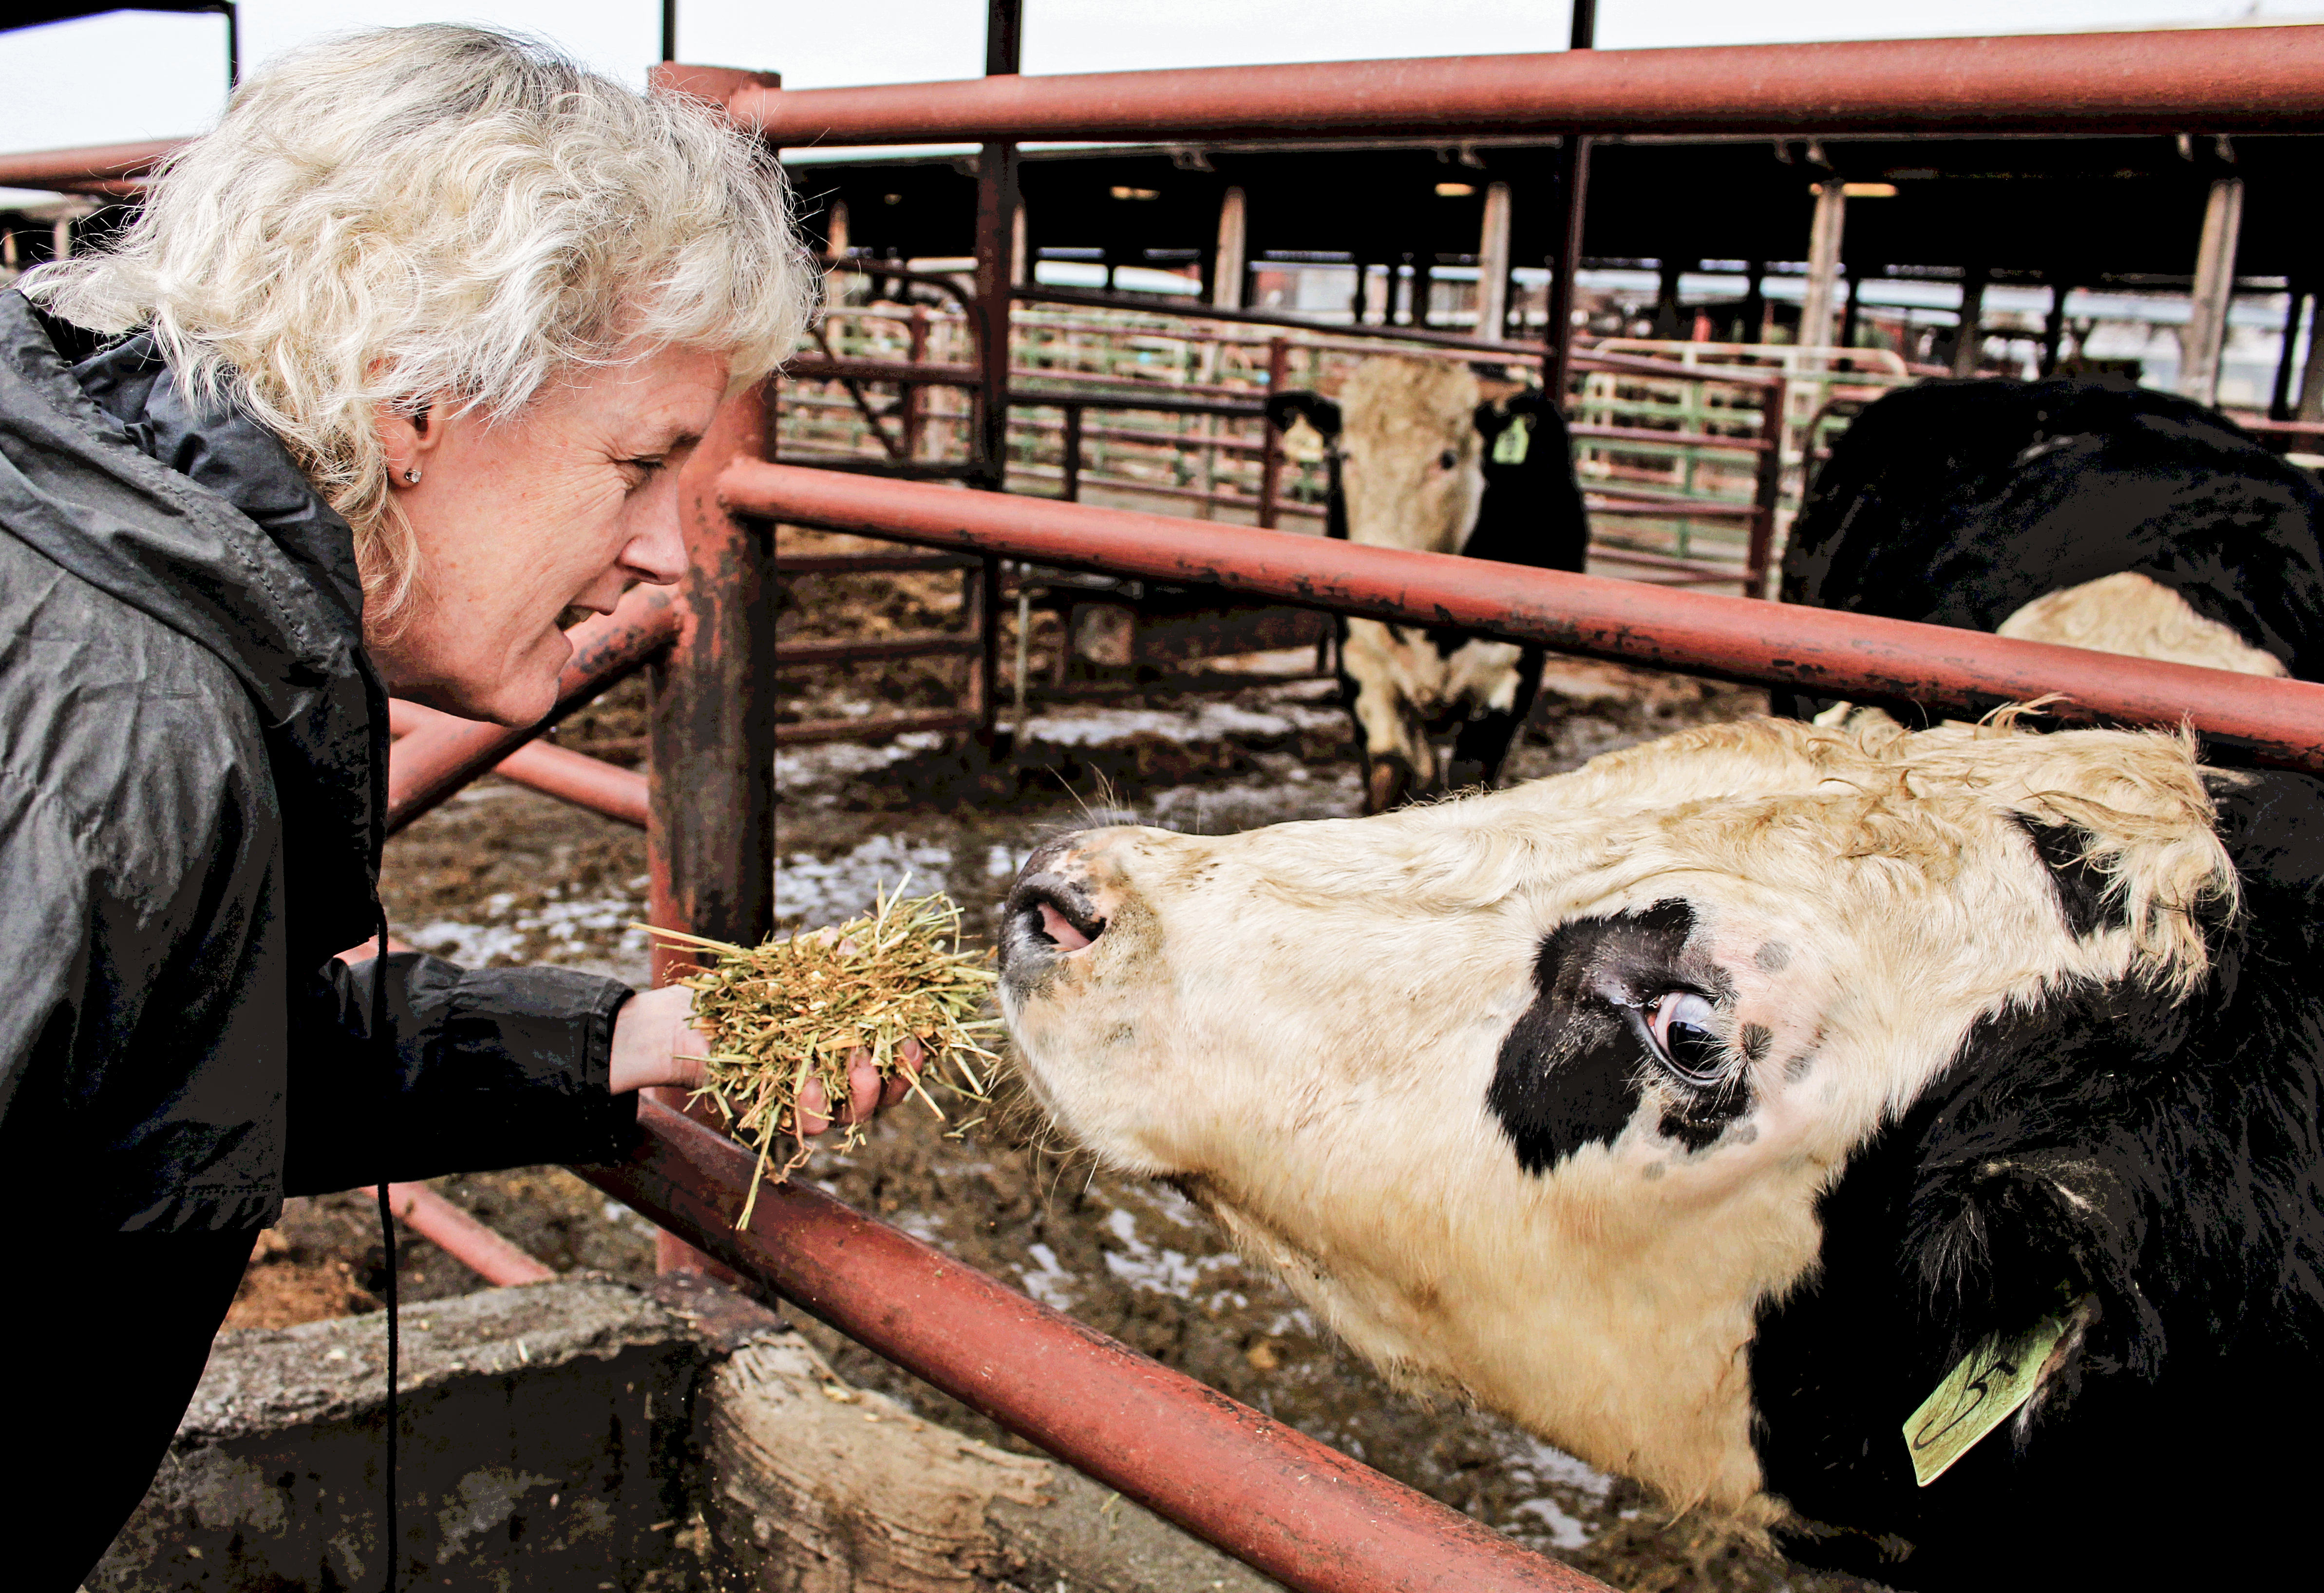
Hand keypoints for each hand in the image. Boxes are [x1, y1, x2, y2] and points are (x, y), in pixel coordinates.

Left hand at [607, 983, 925, 1137]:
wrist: (690, 1020)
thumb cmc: (750, 990)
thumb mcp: (797, 965)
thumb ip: (831, 955)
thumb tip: (855, 946)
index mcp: (854, 1044)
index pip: (901, 1054)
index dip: (919, 1047)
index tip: (923, 1028)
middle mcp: (840, 1079)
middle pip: (890, 1092)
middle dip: (903, 1075)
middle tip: (902, 1051)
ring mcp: (813, 1101)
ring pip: (856, 1114)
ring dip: (867, 1092)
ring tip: (858, 1064)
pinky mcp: (780, 1116)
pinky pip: (808, 1124)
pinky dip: (815, 1106)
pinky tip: (811, 1084)